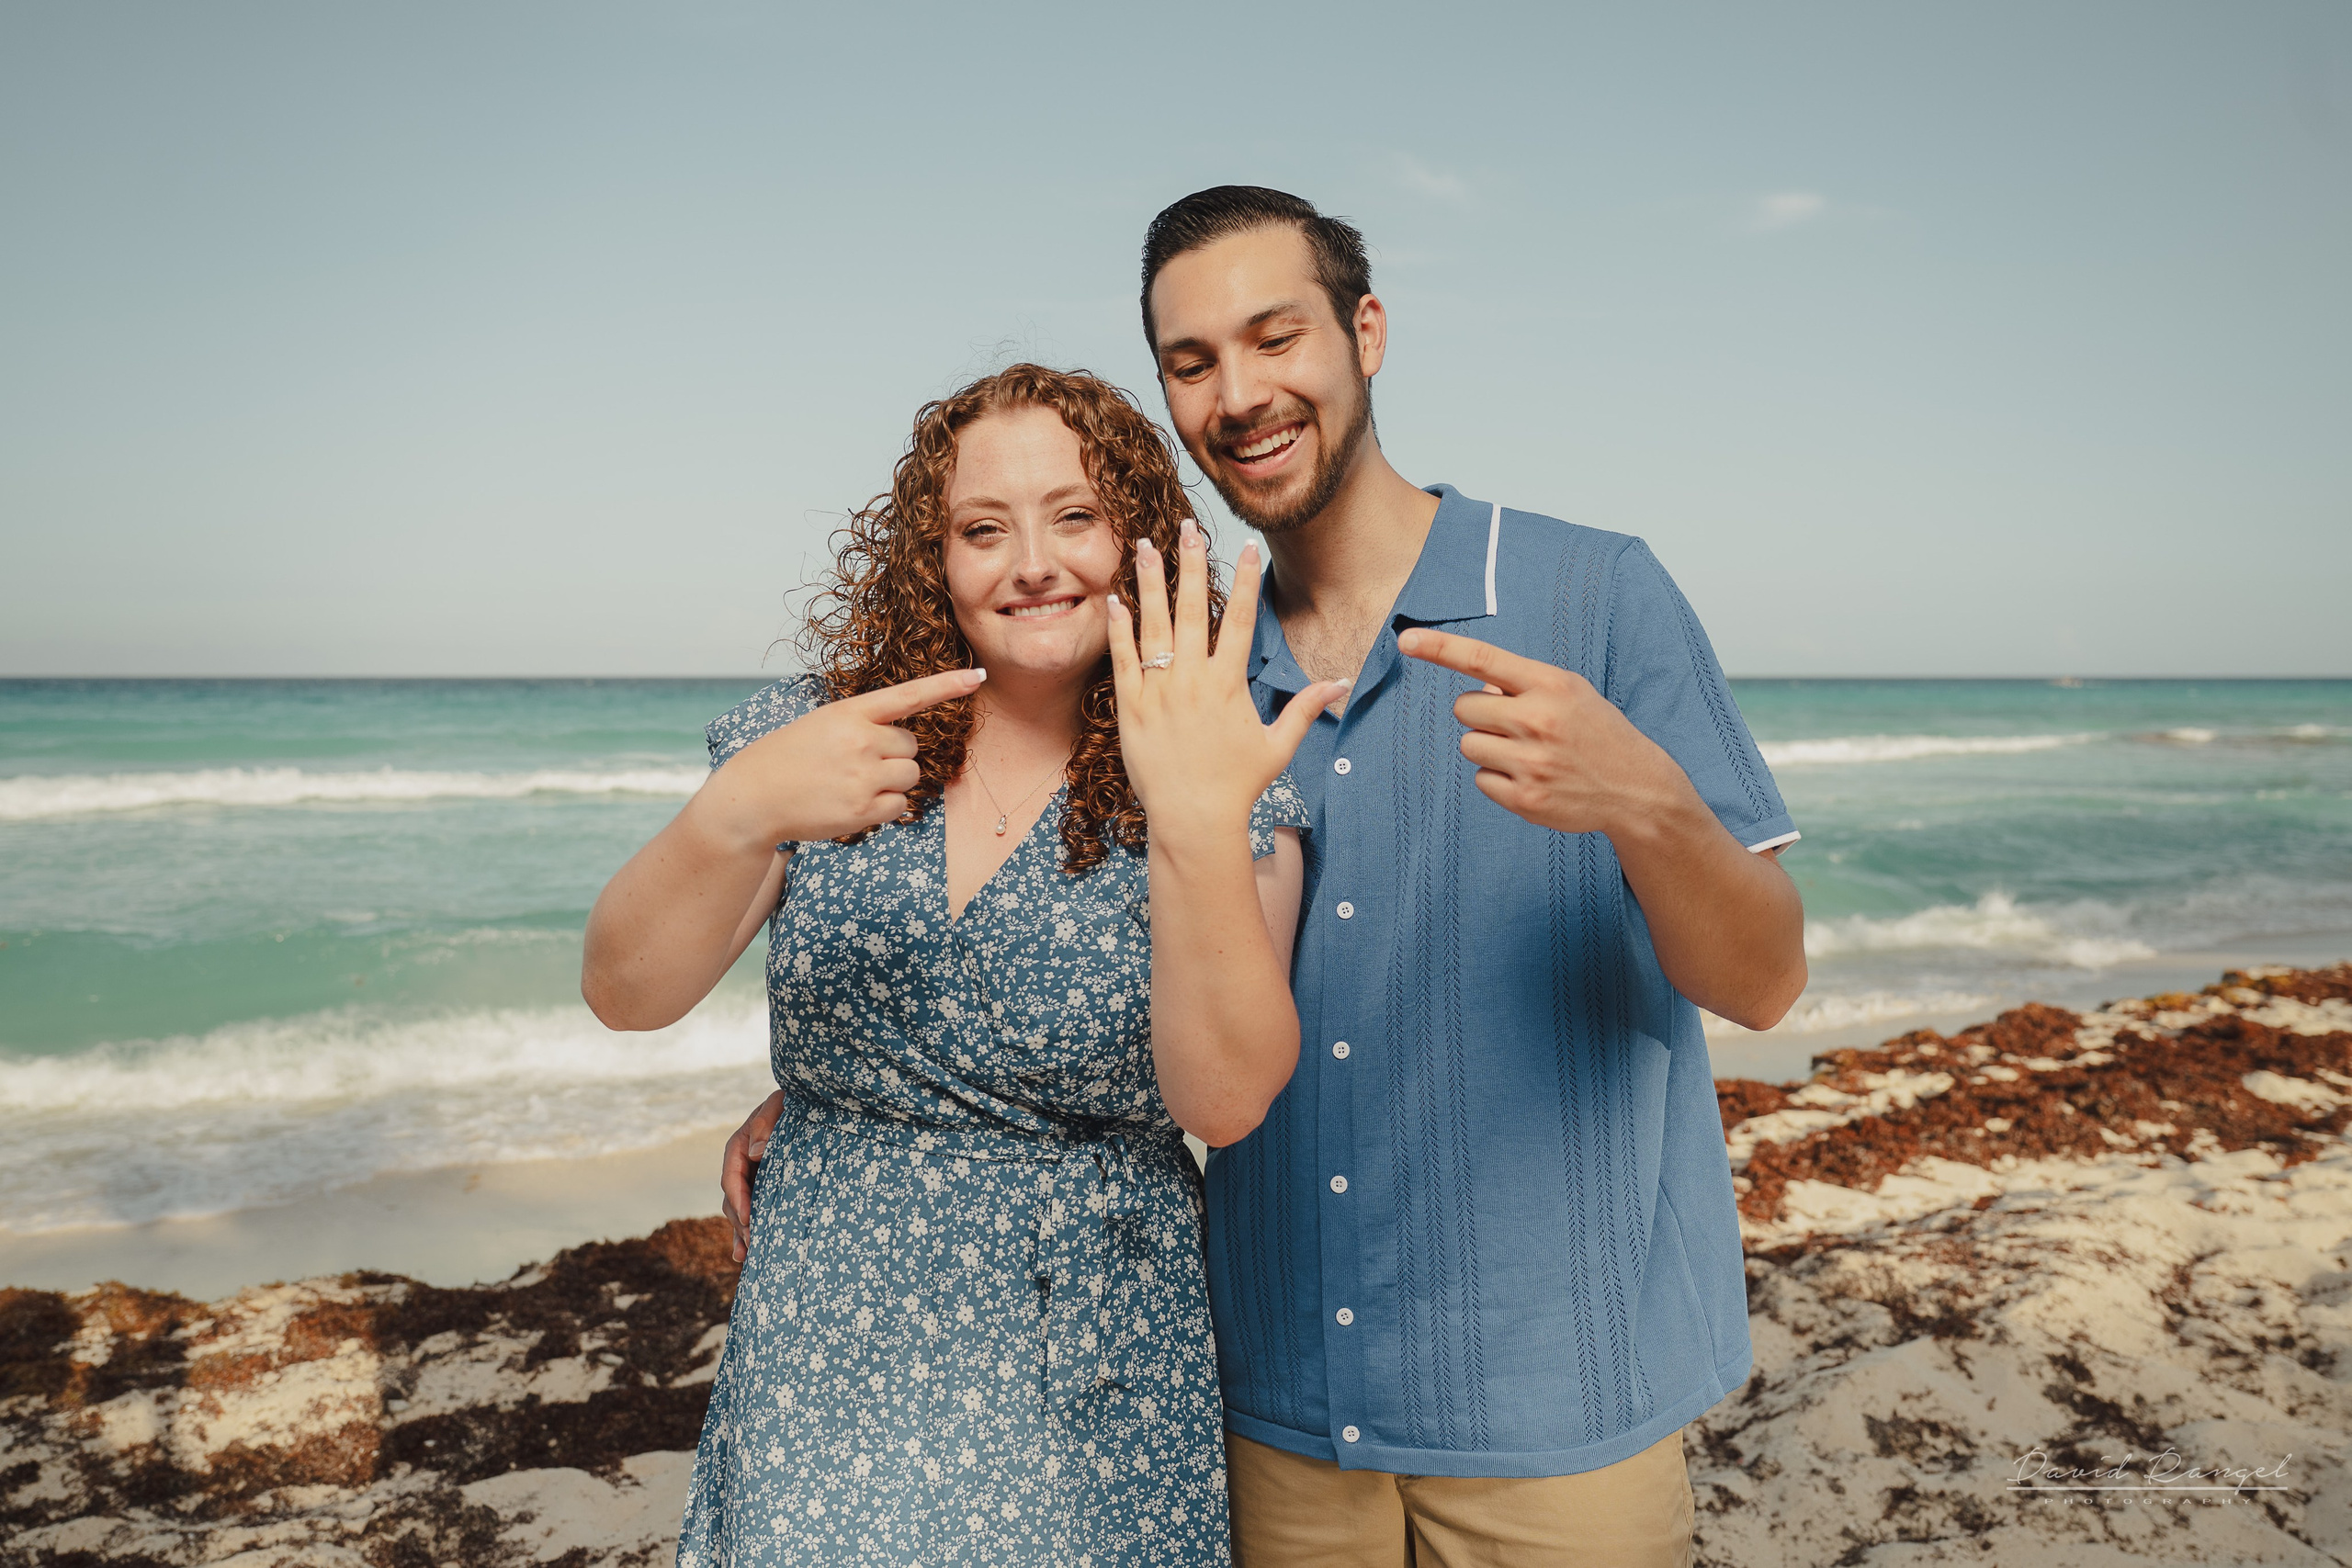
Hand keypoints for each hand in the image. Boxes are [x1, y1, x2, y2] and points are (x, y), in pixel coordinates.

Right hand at [702, 669, 985, 849]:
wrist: (753, 795)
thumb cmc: (789, 757)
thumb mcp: (823, 724)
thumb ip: (864, 725)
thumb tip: (907, 743)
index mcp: (850, 712)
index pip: (908, 695)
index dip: (947, 685)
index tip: (978, 676)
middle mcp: (860, 741)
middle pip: (912, 746)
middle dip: (894, 755)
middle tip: (856, 762)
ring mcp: (862, 776)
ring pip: (911, 776)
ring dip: (892, 781)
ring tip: (853, 783)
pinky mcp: (862, 810)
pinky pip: (900, 805)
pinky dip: (885, 807)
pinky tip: (853, 802)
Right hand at [720, 1089, 785, 1262]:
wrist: (808, 1105)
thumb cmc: (794, 1102)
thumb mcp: (779, 1103)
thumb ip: (766, 1122)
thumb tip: (757, 1151)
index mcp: (740, 1146)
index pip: (733, 1176)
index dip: (739, 1199)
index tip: (749, 1217)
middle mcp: (742, 1165)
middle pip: (734, 1199)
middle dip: (741, 1221)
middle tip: (754, 1242)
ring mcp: (752, 1178)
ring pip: (740, 1209)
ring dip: (741, 1232)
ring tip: (746, 1255)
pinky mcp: (763, 1188)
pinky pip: (751, 1212)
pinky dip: (746, 1232)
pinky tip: (744, 1255)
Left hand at [1107, 520, 1346, 842]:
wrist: (1193, 819)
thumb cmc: (1237, 785)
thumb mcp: (1278, 746)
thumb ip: (1304, 708)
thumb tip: (1341, 684)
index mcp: (1229, 683)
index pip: (1240, 619)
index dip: (1245, 581)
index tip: (1247, 548)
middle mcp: (1193, 679)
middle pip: (1193, 609)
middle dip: (1193, 564)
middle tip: (1189, 527)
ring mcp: (1159, 691)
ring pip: (1153, 625)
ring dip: (1152, 583)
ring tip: (1148, 546)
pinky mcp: (1130, 707)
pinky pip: (1123, 659)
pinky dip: (1119, 628)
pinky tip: (1115, 599)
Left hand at [1397, 628, 1685, 835]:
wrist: (1636, 787)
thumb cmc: (1595, 732)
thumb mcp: (1569, 692)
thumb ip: (1521, 684)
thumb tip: (1475, 687)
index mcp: (1550, 684)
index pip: (1483, 659)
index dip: (1440, 649)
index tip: (1406, 639)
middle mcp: (1537, 719)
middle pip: (1464, 708)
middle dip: (1481, 715)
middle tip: (1516, 726)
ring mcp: (1530, 761)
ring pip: (1468, 745)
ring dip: (1488, 748)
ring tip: (1528, 754)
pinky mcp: (1524, 797)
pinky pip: (1480, 780)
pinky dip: (1498, 779)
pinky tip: (1531, 777)